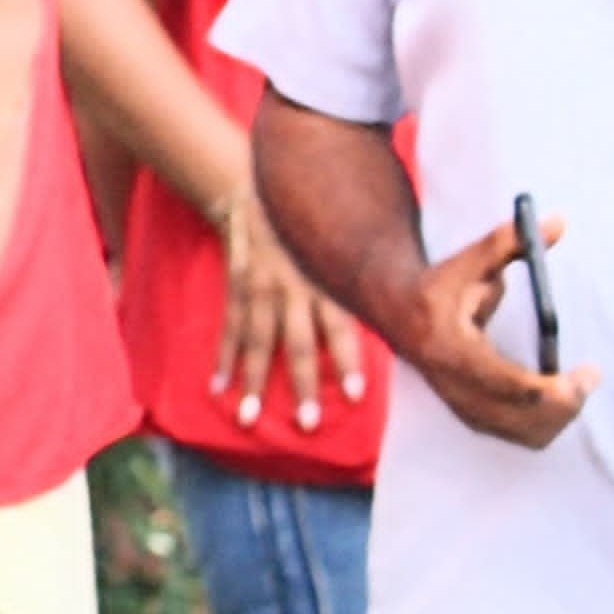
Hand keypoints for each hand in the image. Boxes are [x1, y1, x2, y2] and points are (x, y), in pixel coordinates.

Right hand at [211, 189, 366, 435]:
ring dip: (252, 382)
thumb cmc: (310, 225)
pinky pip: (228, 329)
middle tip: (308, 424)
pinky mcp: (235, 288)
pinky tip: (217, 388)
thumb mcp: (339, 244)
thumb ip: (357, 280)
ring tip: (248, 418)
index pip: (338, 325)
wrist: (254, 190)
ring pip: (256, 342)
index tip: (355, 396)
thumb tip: (396, 312)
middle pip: (296, 343)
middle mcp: (291, 287)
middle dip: (302, 385)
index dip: (346, 360)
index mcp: (324, 279)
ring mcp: (259, 290)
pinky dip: (222, 359)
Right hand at [393, 212, 596, 448]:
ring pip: (519, 431)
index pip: (499, 381)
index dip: (543, 388)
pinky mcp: (469, 412)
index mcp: (448, 347)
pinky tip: (558, 397)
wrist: (397, 310)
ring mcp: (459, 402)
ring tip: (578, 386)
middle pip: (516, 415)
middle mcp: (451, 382)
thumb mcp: (470, 260)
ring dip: (556, 416)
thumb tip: (557, 223)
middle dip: (560, 404)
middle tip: (588, 377)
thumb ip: (510, 243)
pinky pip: (515, 433)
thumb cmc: (440, 285)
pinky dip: (543, 422)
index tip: (580, 375)